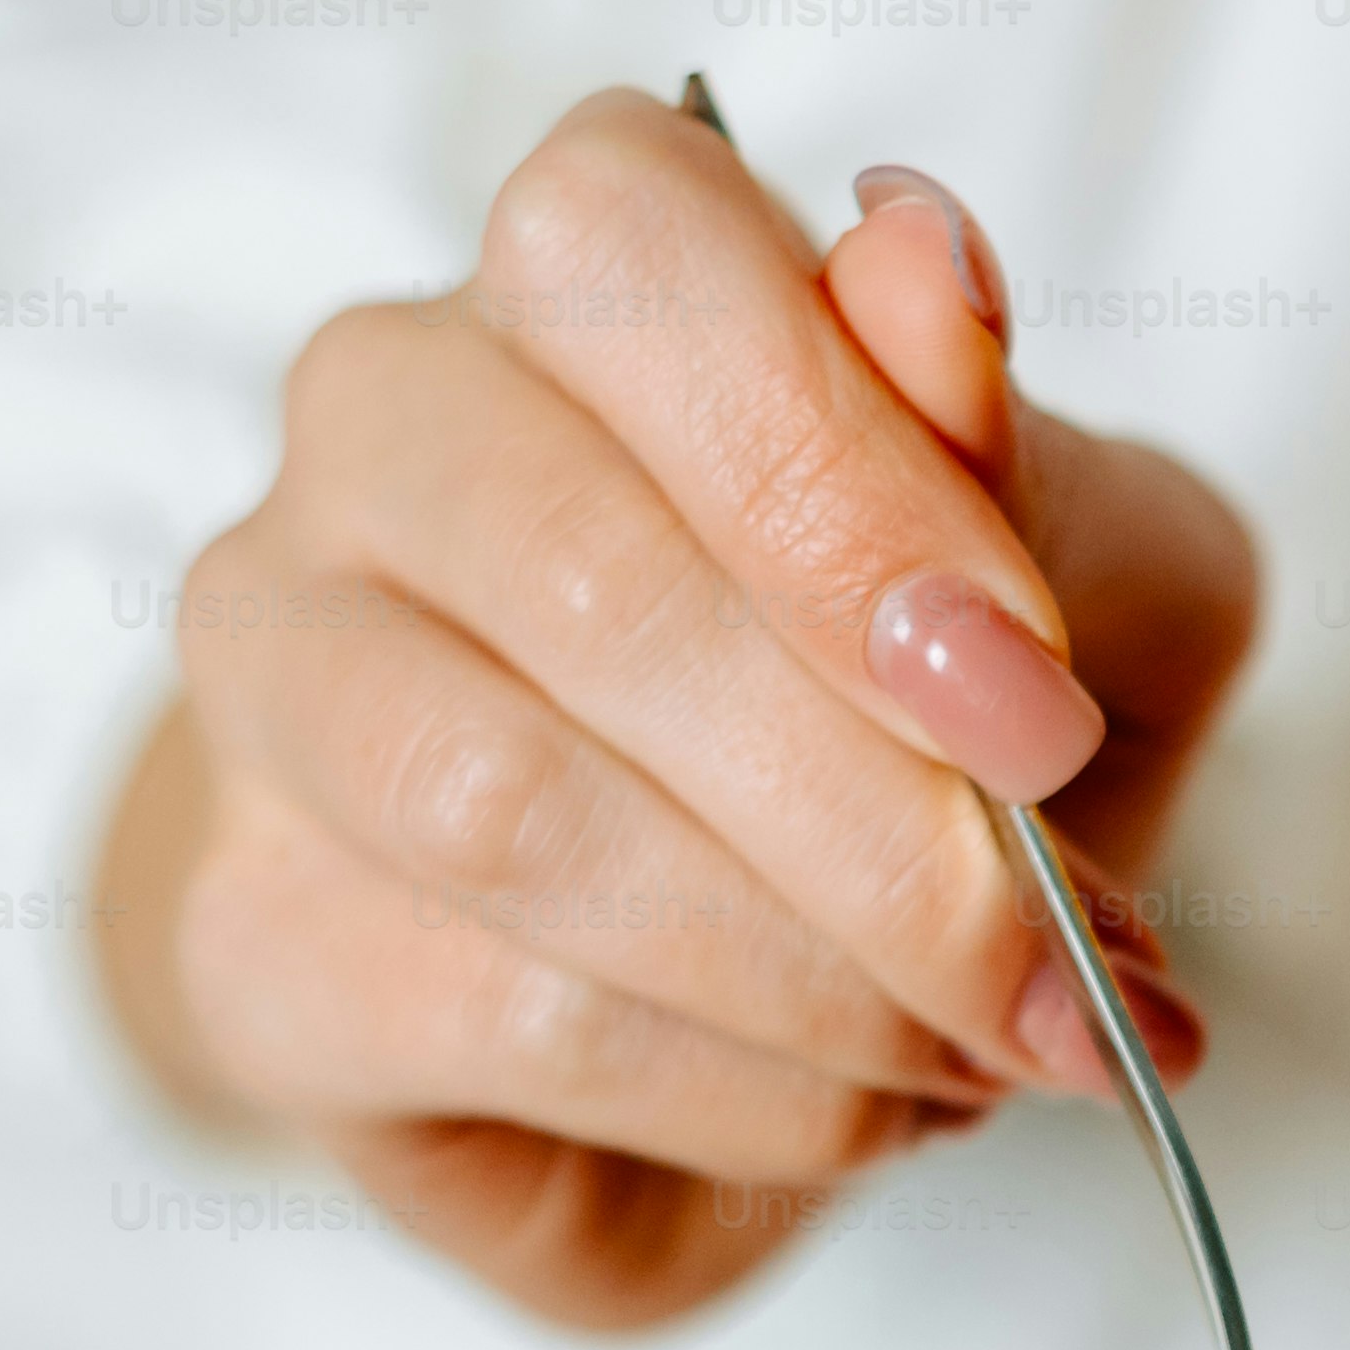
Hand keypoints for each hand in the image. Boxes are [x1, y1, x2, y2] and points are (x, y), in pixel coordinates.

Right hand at [99, 94, 1259, 1326]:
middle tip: (1062, 957)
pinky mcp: (261, 937)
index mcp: (581, 282)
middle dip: (878, 816)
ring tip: (985, 1045)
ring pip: (513, 814)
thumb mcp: (1088, 582)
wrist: (744, 988)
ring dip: (814, 972)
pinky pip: (509, 1016)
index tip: (1038, 704)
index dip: (844, 476)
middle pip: (584, 572)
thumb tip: (934, 281)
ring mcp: (282, 678)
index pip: (628, 244)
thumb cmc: (912, 732)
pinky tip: (864, 1105)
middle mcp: (385, 432)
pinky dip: (750, 1093)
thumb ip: (1025, 462)